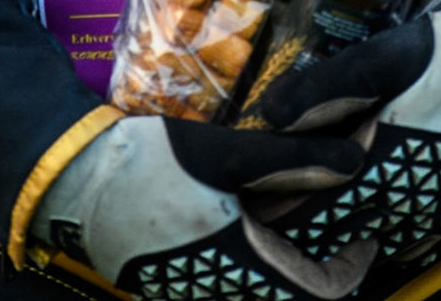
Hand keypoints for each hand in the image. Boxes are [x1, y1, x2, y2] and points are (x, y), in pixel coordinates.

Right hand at [32, 113, 375, 299]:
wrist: (74, 184)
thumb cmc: (147, 165)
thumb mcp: (224, 152)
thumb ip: (291, 159)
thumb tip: (354, 159)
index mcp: (238, 268)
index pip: (318, 293)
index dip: (351, 268)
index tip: (366, 235)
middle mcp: (218, 293)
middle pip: (289, 292)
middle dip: (320, 261)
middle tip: (339, 216)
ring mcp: (194, 293)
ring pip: (260, 288)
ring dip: (287, 260)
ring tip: (301, 211)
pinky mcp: (176, 285)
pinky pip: (231, 281)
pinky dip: (256, 258)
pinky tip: (256, 218)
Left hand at [256, 9, 440, 270]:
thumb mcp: (391, 55)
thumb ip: (329, 87)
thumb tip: (267, 114)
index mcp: (382, 168)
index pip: (309, 211)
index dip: (272, 211)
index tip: (242, 201)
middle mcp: (407, 208)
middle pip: (335, 234)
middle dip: (298, 225)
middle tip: (261, 210)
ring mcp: (436, 220)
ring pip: (370, 241)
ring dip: (336, 232)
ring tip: (304, 212)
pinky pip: (405, 241)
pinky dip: (376, 233)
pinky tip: (360, 216)